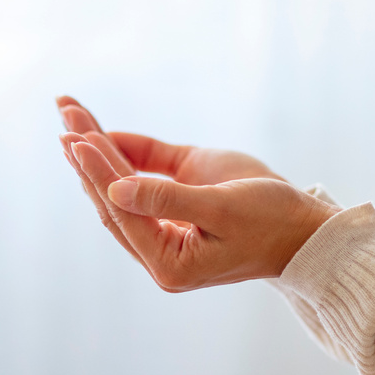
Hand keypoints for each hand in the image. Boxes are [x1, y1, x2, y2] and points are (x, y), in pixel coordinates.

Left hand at [54, 96, 338, 290]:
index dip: (98, 174)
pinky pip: (143, 172)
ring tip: (69, 112)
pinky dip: (121, 149)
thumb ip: (168, 199)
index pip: (122, 213)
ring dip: (97, 148)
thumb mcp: (224, 209)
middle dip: (88, 156)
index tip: (76, 139)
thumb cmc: (274, 223)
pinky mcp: (178, 198)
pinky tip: (97, 128)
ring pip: (121, 184)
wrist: (308, 228)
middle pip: (112, 199)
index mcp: (169, 263)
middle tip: (65, 116)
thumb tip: (114, 191)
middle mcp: (161, 247)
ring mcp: (167, 222)